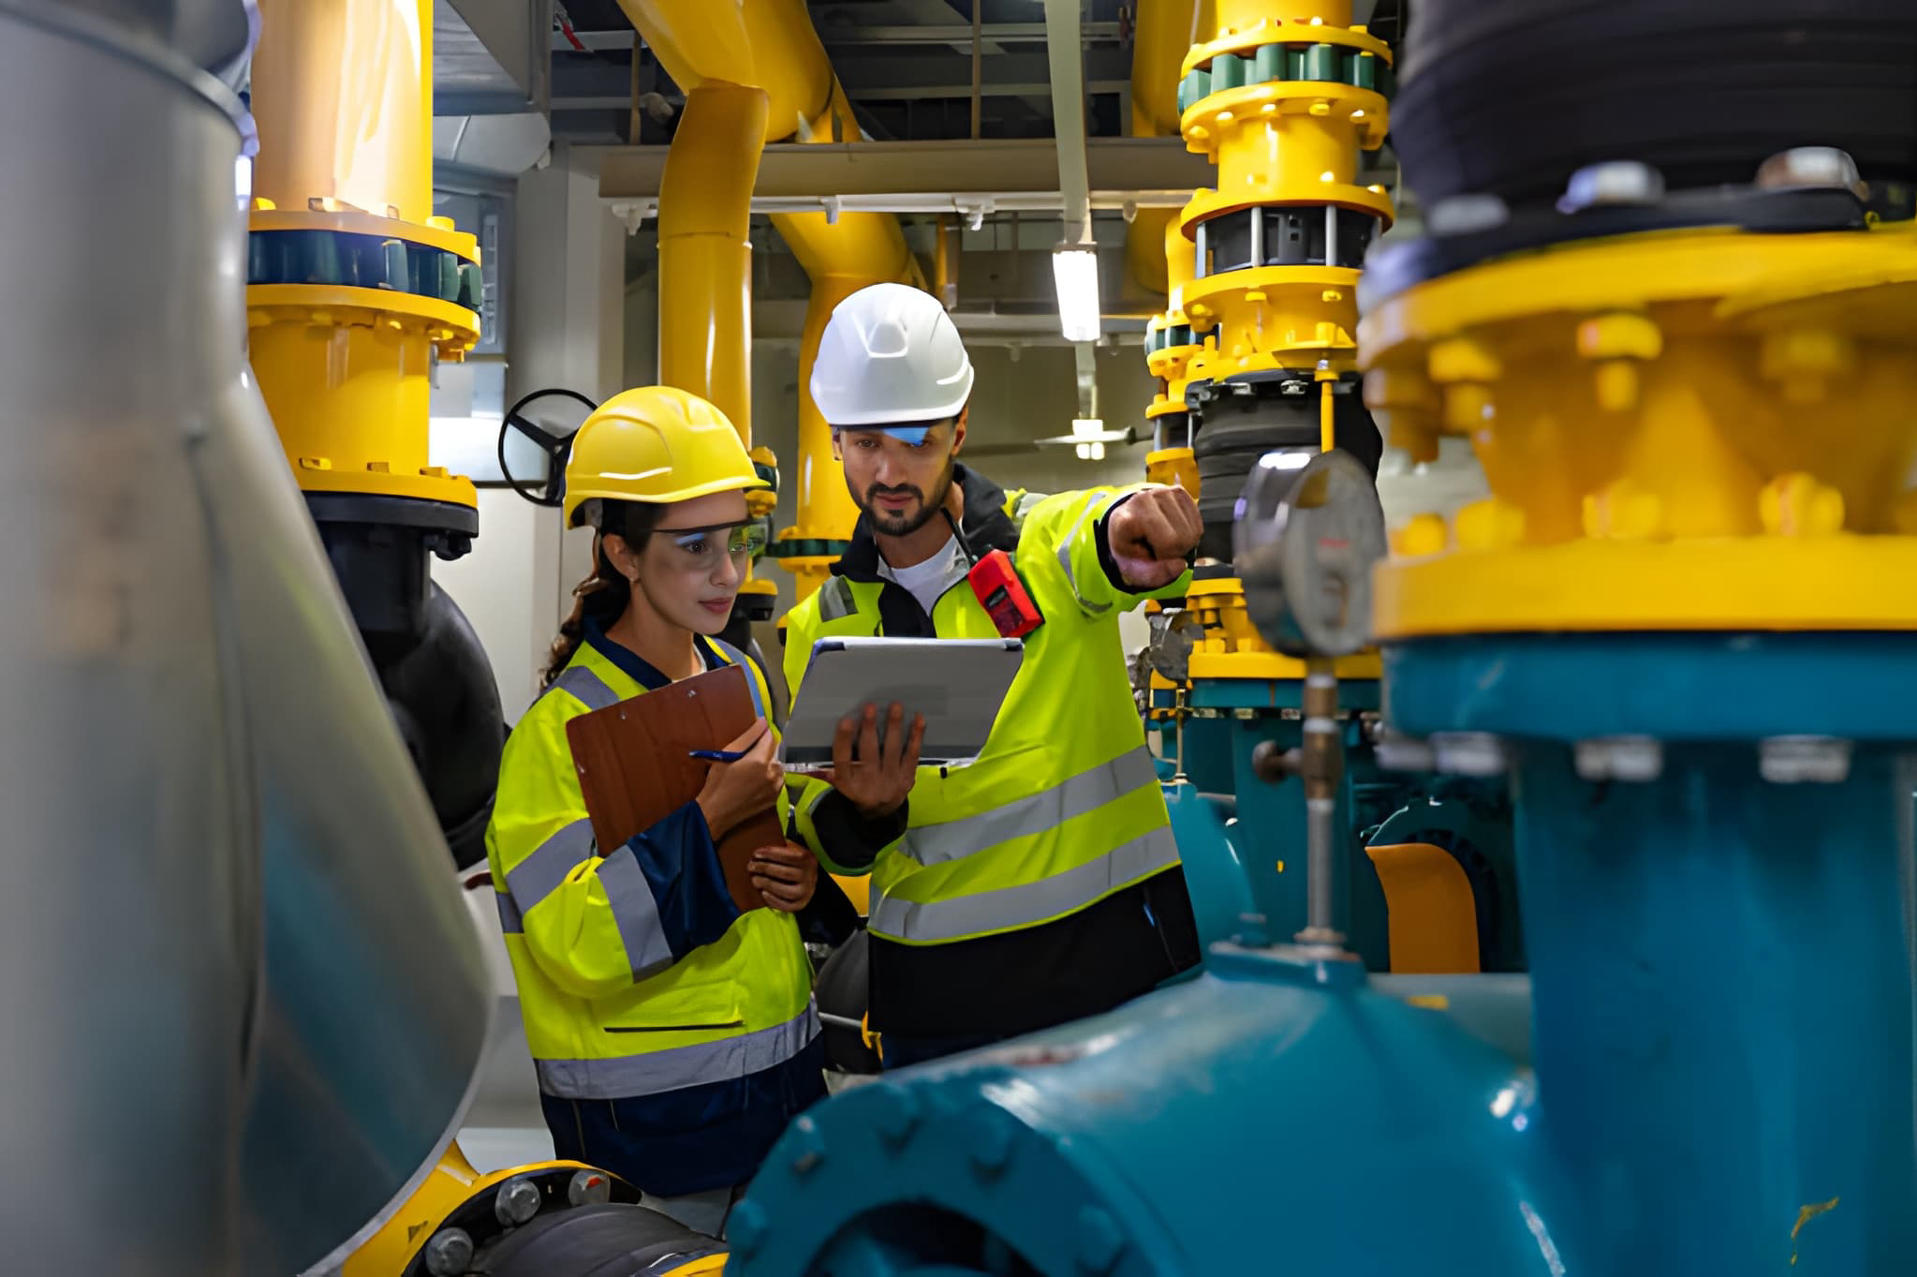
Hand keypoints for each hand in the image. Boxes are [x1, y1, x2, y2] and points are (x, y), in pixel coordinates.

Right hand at [695, 719, 781, 839]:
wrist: (716, 812)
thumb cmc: (717, 782)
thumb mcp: (728, 754)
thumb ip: (748, 737)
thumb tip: (763, 721)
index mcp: (760, 761)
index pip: (770, 738)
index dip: (763, 734)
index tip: (756, 735)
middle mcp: (772, 774)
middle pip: (775, 753)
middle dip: (764, 752)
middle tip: (747, 759)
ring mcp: (775, 788)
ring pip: (778, 767)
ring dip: (768, 766)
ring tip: (750, 772)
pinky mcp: (775, 798)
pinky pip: (777, 781)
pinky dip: (770, 778)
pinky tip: (754, 782)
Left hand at [749, 842, 817, 912]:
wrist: (807, 878)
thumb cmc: (792, 862)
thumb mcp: (791, 851)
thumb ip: (781, 848)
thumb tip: (762, 850)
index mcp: (808, 860)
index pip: (790, 856)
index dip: (772, 854)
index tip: (756, 853)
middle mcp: (811, 877)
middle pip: (786, 873)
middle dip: (765, 869)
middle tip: (750, 866)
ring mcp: (807, 892)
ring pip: (788, 891)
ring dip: (768, 885)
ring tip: (754, 879)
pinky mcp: (801, 904)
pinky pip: (787, 906)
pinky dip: (774, 901)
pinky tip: (763, 893)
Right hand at [821, 702, 923, 819]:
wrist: (881, 812)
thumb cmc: (856, 787)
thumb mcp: (838, 783)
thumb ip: (824, 769)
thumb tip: (798, 758)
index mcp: (847, 782)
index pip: (842, 760)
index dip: (843, 740)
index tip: (845, 720)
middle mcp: (868, 782)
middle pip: (868, 753)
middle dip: (869, 729)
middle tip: (870, 706)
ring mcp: (890, 781)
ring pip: (892, 751)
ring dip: (894, 727)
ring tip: (895, 706)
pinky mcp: (907, 778)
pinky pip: (912, 755)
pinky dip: (916, 736)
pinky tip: (918, 719)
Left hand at [1105, 485, 1201, 589]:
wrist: (1128, 523)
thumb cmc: (1130, 546)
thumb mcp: (1134, 569)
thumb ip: (1155, 574)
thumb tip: (1180, 565)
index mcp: (1125, 519)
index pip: (1166, 542)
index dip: (1162, 556)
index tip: (1147, 554)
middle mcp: (1143, 500)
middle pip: (1180, 539)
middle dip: (1174, 552)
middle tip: (1158, 550)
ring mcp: (1162, 492)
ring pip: (1192, 532)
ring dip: (1183, 543)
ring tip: (1165, 540)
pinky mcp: (1178, 491)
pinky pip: (1197, 525)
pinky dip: (1190, 535)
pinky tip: (1174, 532)